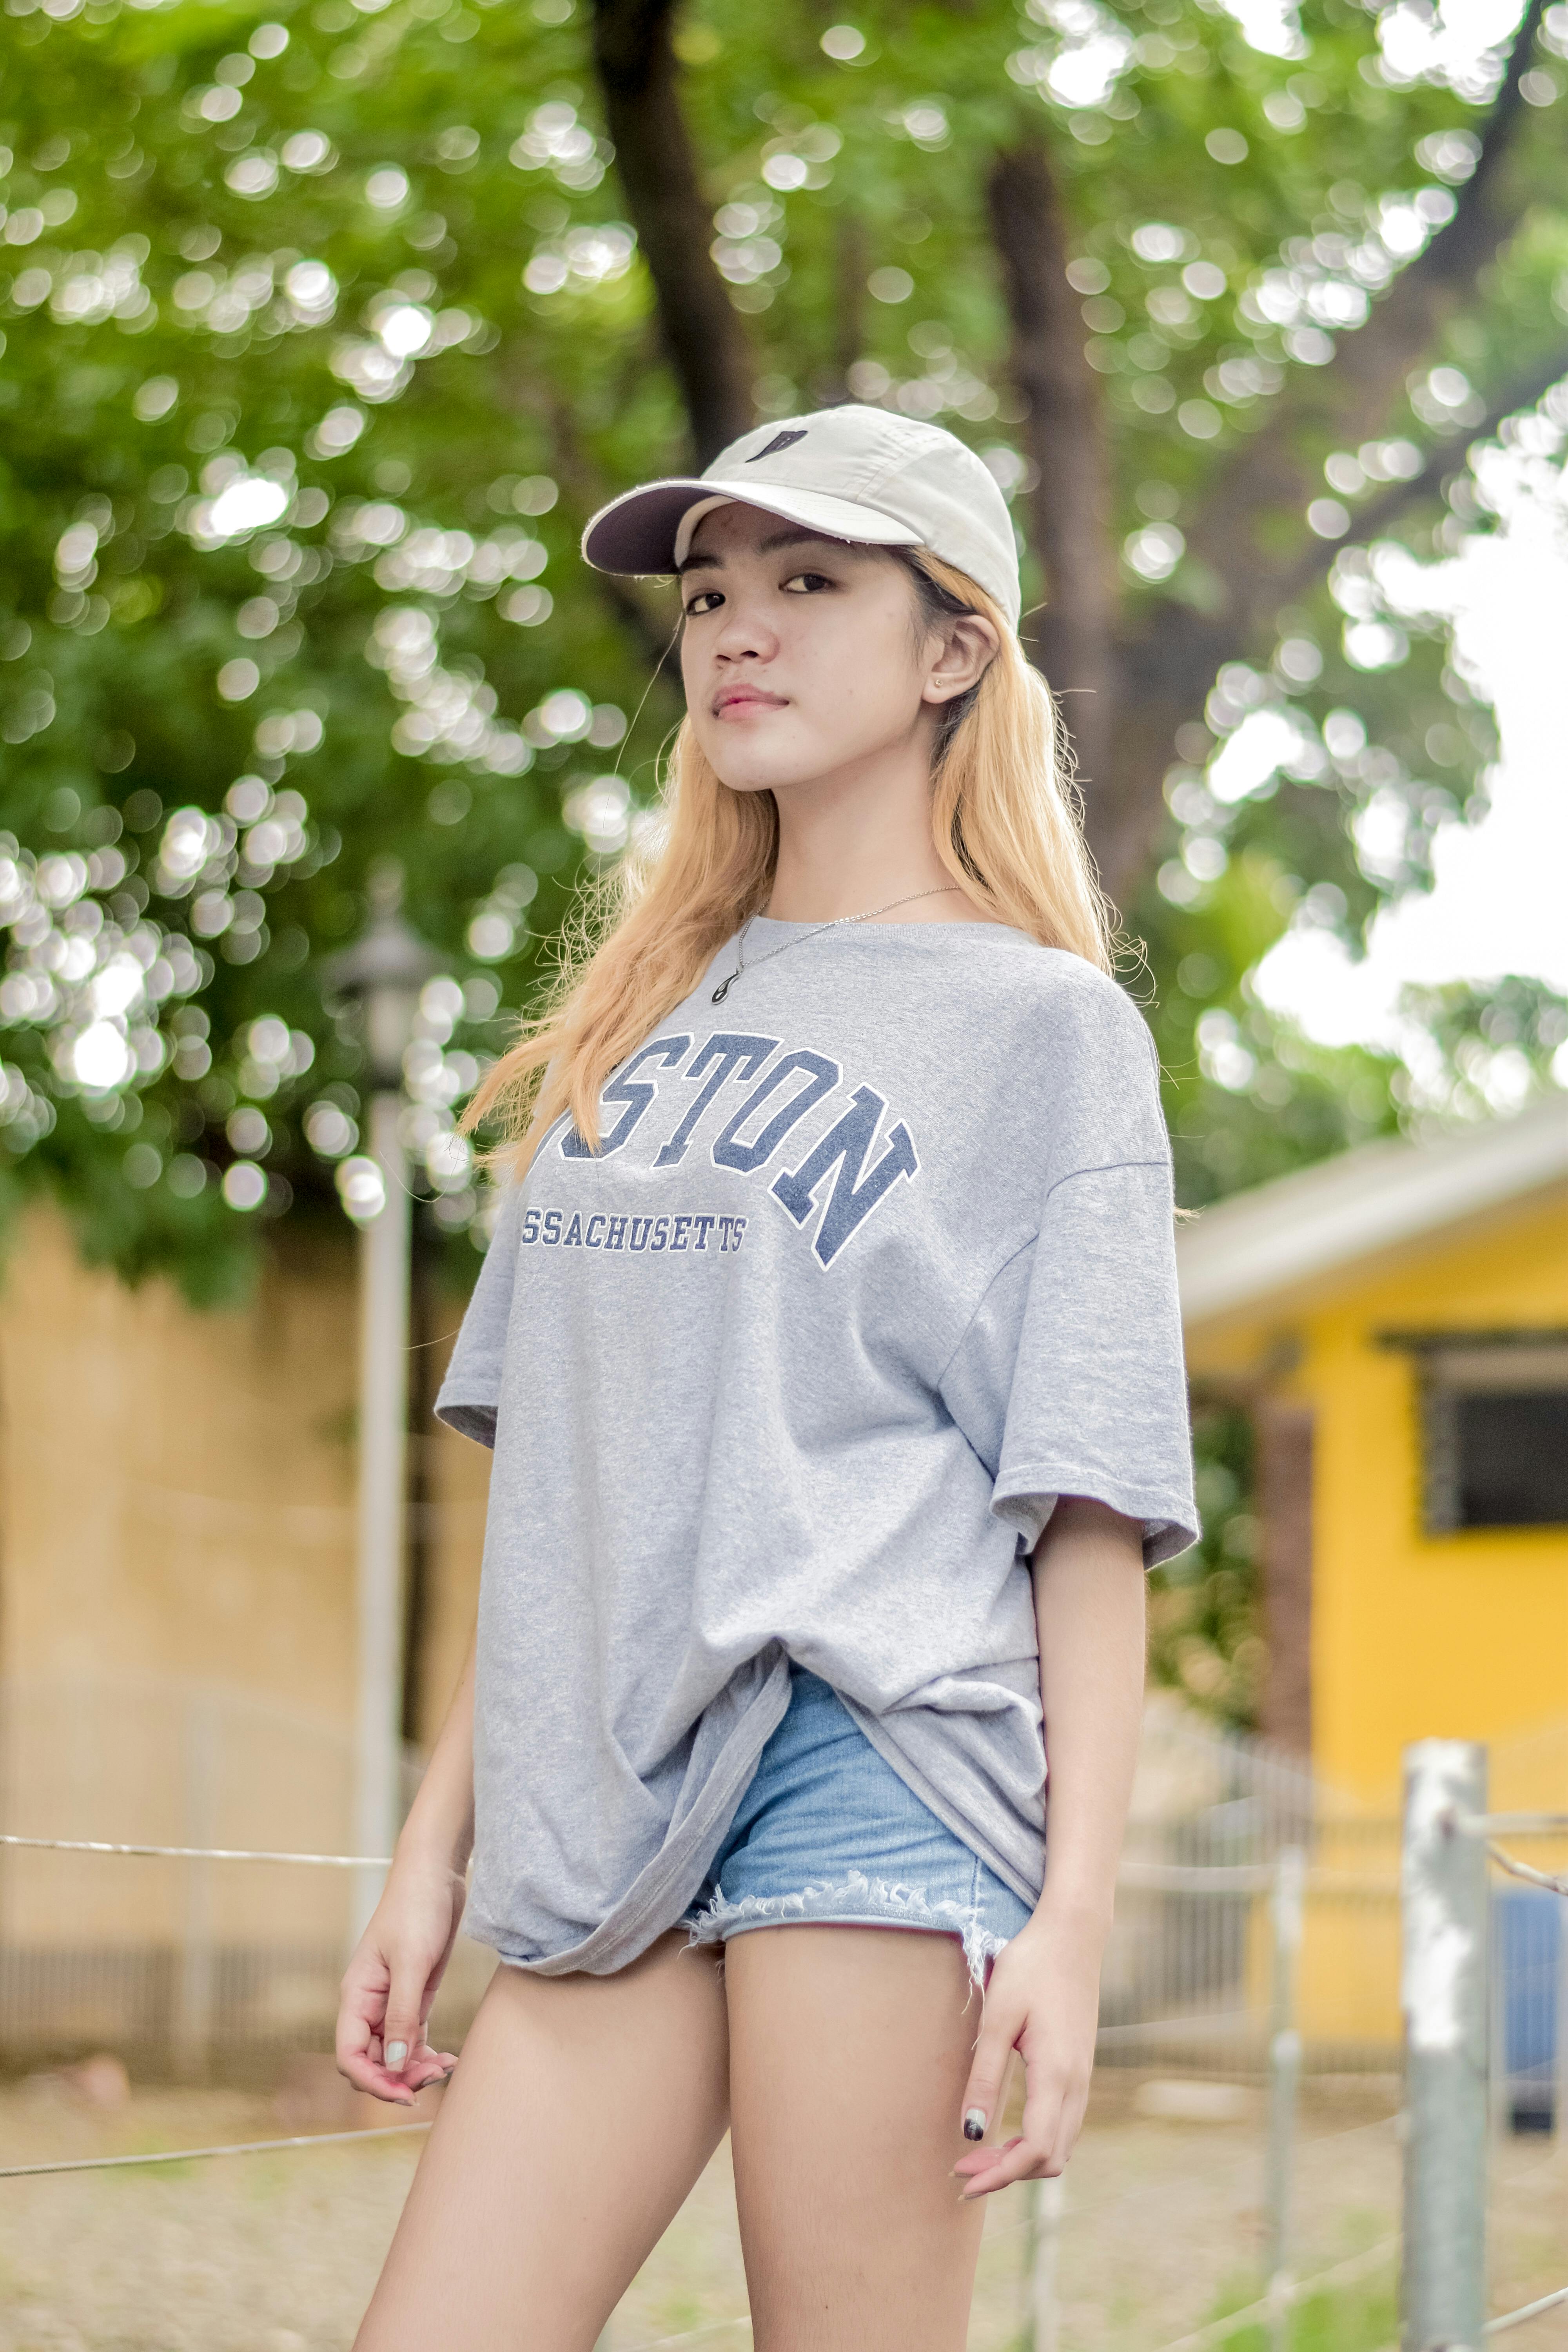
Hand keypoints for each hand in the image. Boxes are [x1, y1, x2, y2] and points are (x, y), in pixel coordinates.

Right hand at [336, 1850, 468, 2105]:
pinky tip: (448, 2059)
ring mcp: (391, 2001)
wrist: (437, 1873)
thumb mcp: (411, 1961)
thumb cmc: (417, 1908)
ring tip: (446, 2069)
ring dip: (414, 2070)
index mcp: (356, 1995)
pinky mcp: (414, 1996)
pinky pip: (412, 2039)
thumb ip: (401, 2015)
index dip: (371, 2081)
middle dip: (398, 2078)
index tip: (404, 2094)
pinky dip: (426, 2054)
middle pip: (372, 2061)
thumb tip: (393, 2064)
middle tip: (434, 2079)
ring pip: (393, 2054)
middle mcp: (369, 2004)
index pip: (349, 2055)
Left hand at [951, 1909, 1102, 2196]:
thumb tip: (971, 2132)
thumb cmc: (1031, 1966)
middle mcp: (1078, 2084)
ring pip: (1060, 2146)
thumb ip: (986, 2076)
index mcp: (1057, 2073)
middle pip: (1050, 2158)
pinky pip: (1064, 2125)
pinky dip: (1036, 2142)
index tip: (962, 2179)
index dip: (998, 2174)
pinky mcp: (1081, 2069)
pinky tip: (1008, 2131)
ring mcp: (1084, 2078)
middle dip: (1006, 2173)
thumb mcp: (999, 2017)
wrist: (1072, 1934)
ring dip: (1021, 2160)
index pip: (1034, 2150)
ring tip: (978, 2154)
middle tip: (962, 2168)